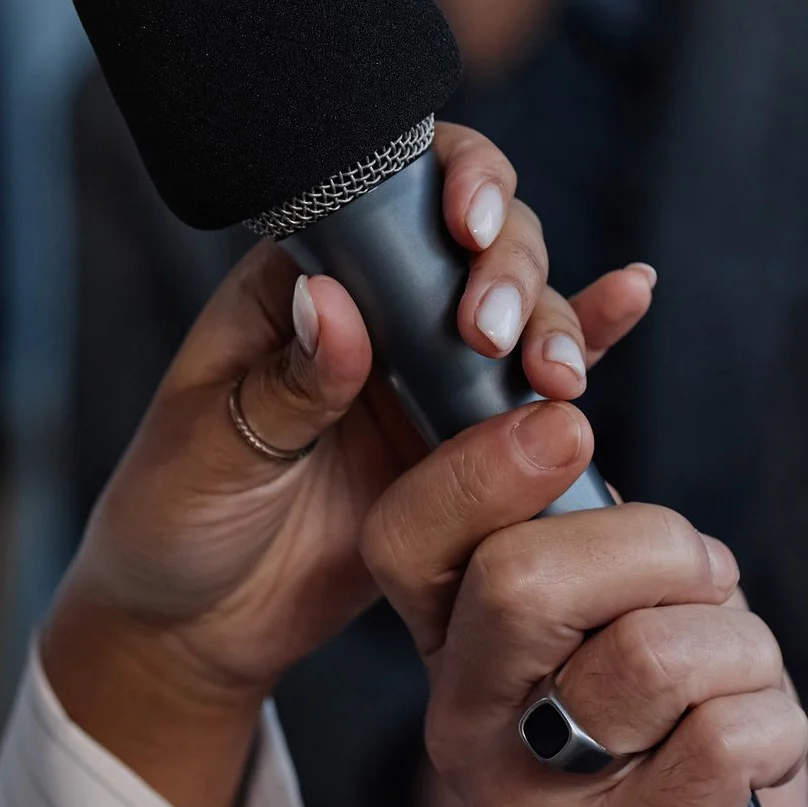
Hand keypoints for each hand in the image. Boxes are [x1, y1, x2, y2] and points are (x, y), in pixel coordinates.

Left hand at [43, 124, 655, 806]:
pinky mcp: (468, 435)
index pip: (387, 188)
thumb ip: (285, 385)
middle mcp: (378, 304)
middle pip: (475, 238)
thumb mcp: (212, 450)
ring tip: (553, 379)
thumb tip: (333, 304)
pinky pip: (535, 373)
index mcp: (303, 278)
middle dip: (506, 268)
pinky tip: (630, 297)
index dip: (445, 181)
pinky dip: (590, 335)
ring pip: (520, 305)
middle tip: (490, 334)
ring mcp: (429, 366)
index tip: (465, 224)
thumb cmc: (177, 517)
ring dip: (552, 323)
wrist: (202, 626)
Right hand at [359, 406, 807, 806]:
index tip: (571, 430)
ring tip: (740, 688)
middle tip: (706, 584)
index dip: (484, 465)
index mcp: (456, 655)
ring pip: (651, 654)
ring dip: (742, 649)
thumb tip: (572, 437)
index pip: (407, 536)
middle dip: (658, 550)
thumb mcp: (626, 635)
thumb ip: (596, 551)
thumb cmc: (683, 762)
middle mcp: (464, 731)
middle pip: (521, 580)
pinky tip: (759, 766)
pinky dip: (778, 729)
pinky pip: (721, 740)